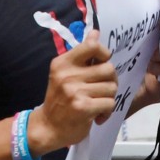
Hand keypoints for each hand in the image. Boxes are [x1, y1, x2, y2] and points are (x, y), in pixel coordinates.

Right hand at [29, 30, 117, 155]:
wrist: (47, 127)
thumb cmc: (59, 98)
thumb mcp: (65, 72)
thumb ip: (82, 53)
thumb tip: (95, 32)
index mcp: (63, 62)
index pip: (92, 46)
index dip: (104, 54)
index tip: (101, 64)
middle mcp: (68, 74)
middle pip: (108, 68)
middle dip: (110, 80)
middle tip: (101, 89)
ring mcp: (75, 91)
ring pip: (111, 87)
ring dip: (108, 97)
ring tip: (97, 102)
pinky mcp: (83, 108)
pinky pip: (110, 103)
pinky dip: (107, 111)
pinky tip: (98, 115)